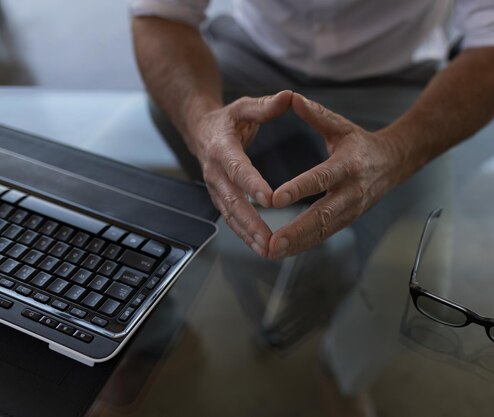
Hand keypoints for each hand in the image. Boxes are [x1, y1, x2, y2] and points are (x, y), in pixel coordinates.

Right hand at [191, 90, 292, 256]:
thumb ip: (265, 105)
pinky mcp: (219, 198)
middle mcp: (216, 172)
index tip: (270, 198)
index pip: (238, 168)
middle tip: (269, 239)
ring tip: (267, 250)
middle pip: (233, 201)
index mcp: (222, 148)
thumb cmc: (227, 120)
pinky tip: (260, 248)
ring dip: (248, 235)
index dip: (252, 184)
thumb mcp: (244, 107)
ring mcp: (216, 188)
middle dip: (251, 222)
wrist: (200, 131)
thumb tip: (288, 97)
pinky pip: (231, 220)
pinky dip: (244, 235)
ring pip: (230, 216)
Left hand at [267, 93, 409, 258]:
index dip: (299, 189)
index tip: (275, 199)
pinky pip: (324, 235)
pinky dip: (304, 245)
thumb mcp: (341, 125)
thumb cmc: (361, 144)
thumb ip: (316, 114)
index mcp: (348, 165)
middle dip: (295, 231)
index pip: (321, 179)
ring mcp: (350, 210)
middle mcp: (350, 192)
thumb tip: (292, 98)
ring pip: (322, 231)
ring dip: (297, 244)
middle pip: (322, 215)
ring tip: (272, 251)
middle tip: (272, 242)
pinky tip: (284, 252)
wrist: (392, 163)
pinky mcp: (347, 220)